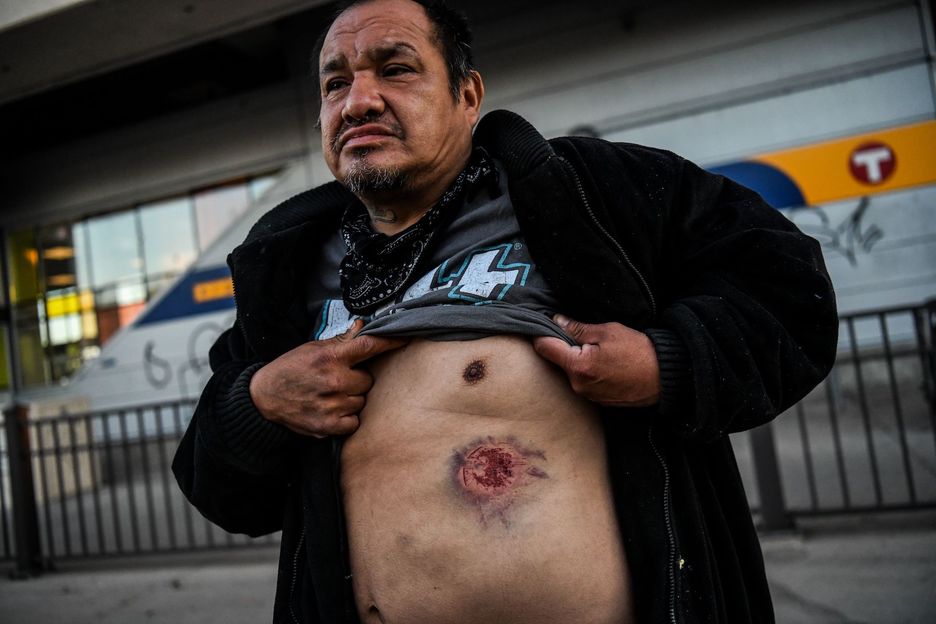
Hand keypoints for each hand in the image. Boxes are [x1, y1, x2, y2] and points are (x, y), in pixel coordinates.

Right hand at [249, 320, 406, 436]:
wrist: (264, 397)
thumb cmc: (291, 369)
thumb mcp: (313, 349)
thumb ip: (341, 342)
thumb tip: (364, 327)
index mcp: (330, 357)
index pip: (369, 346)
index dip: (390, 342)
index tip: (406, 339)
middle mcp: (334, 380)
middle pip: (368, 380)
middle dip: (358, 380)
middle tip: (339, 379)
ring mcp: (332, 405)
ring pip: (362, 401)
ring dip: (351, 399)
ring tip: (331, 395)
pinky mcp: (328, 426)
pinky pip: (354, 421)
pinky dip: (347, 418)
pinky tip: (331, 410)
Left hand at [533, 315, 659, 407]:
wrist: (665, 376)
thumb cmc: (638, 351)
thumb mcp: (607, 331)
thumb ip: (578, 328)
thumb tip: (556, 321)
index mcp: (578, 366)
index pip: (545, 348)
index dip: (541, 334)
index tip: (543, 325)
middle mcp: (579, 386)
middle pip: (558, 361)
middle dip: (563, 348)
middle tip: (579, 335)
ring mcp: (588, 396)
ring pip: (571, 373)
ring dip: (577, 361)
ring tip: (597, 351)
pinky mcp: (598, 401)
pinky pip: (584, 383)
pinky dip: (588, 372)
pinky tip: (605, 365)